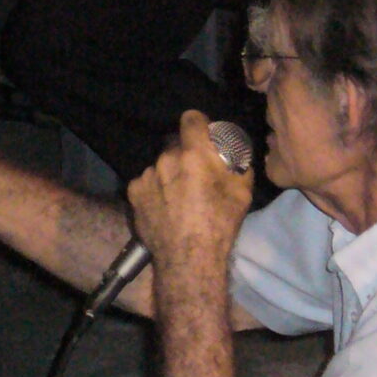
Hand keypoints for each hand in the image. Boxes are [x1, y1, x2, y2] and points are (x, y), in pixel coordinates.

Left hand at [127, 110, 252, 286]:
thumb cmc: (220, 224)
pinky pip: (146, 181)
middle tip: (194, 175)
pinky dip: (154, 189)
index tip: (202, 135)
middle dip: (185, 155)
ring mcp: (147, 175)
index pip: (191, 118)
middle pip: (175, 145)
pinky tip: (164, 206)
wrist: (189, 259)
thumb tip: (233, 155)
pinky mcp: (134, 191)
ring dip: (168, 173)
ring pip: (160, 165)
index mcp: (195, 154)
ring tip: (178, 197)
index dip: (198, 124)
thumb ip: (237, 165)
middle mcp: (167, 158)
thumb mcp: (242, 191)